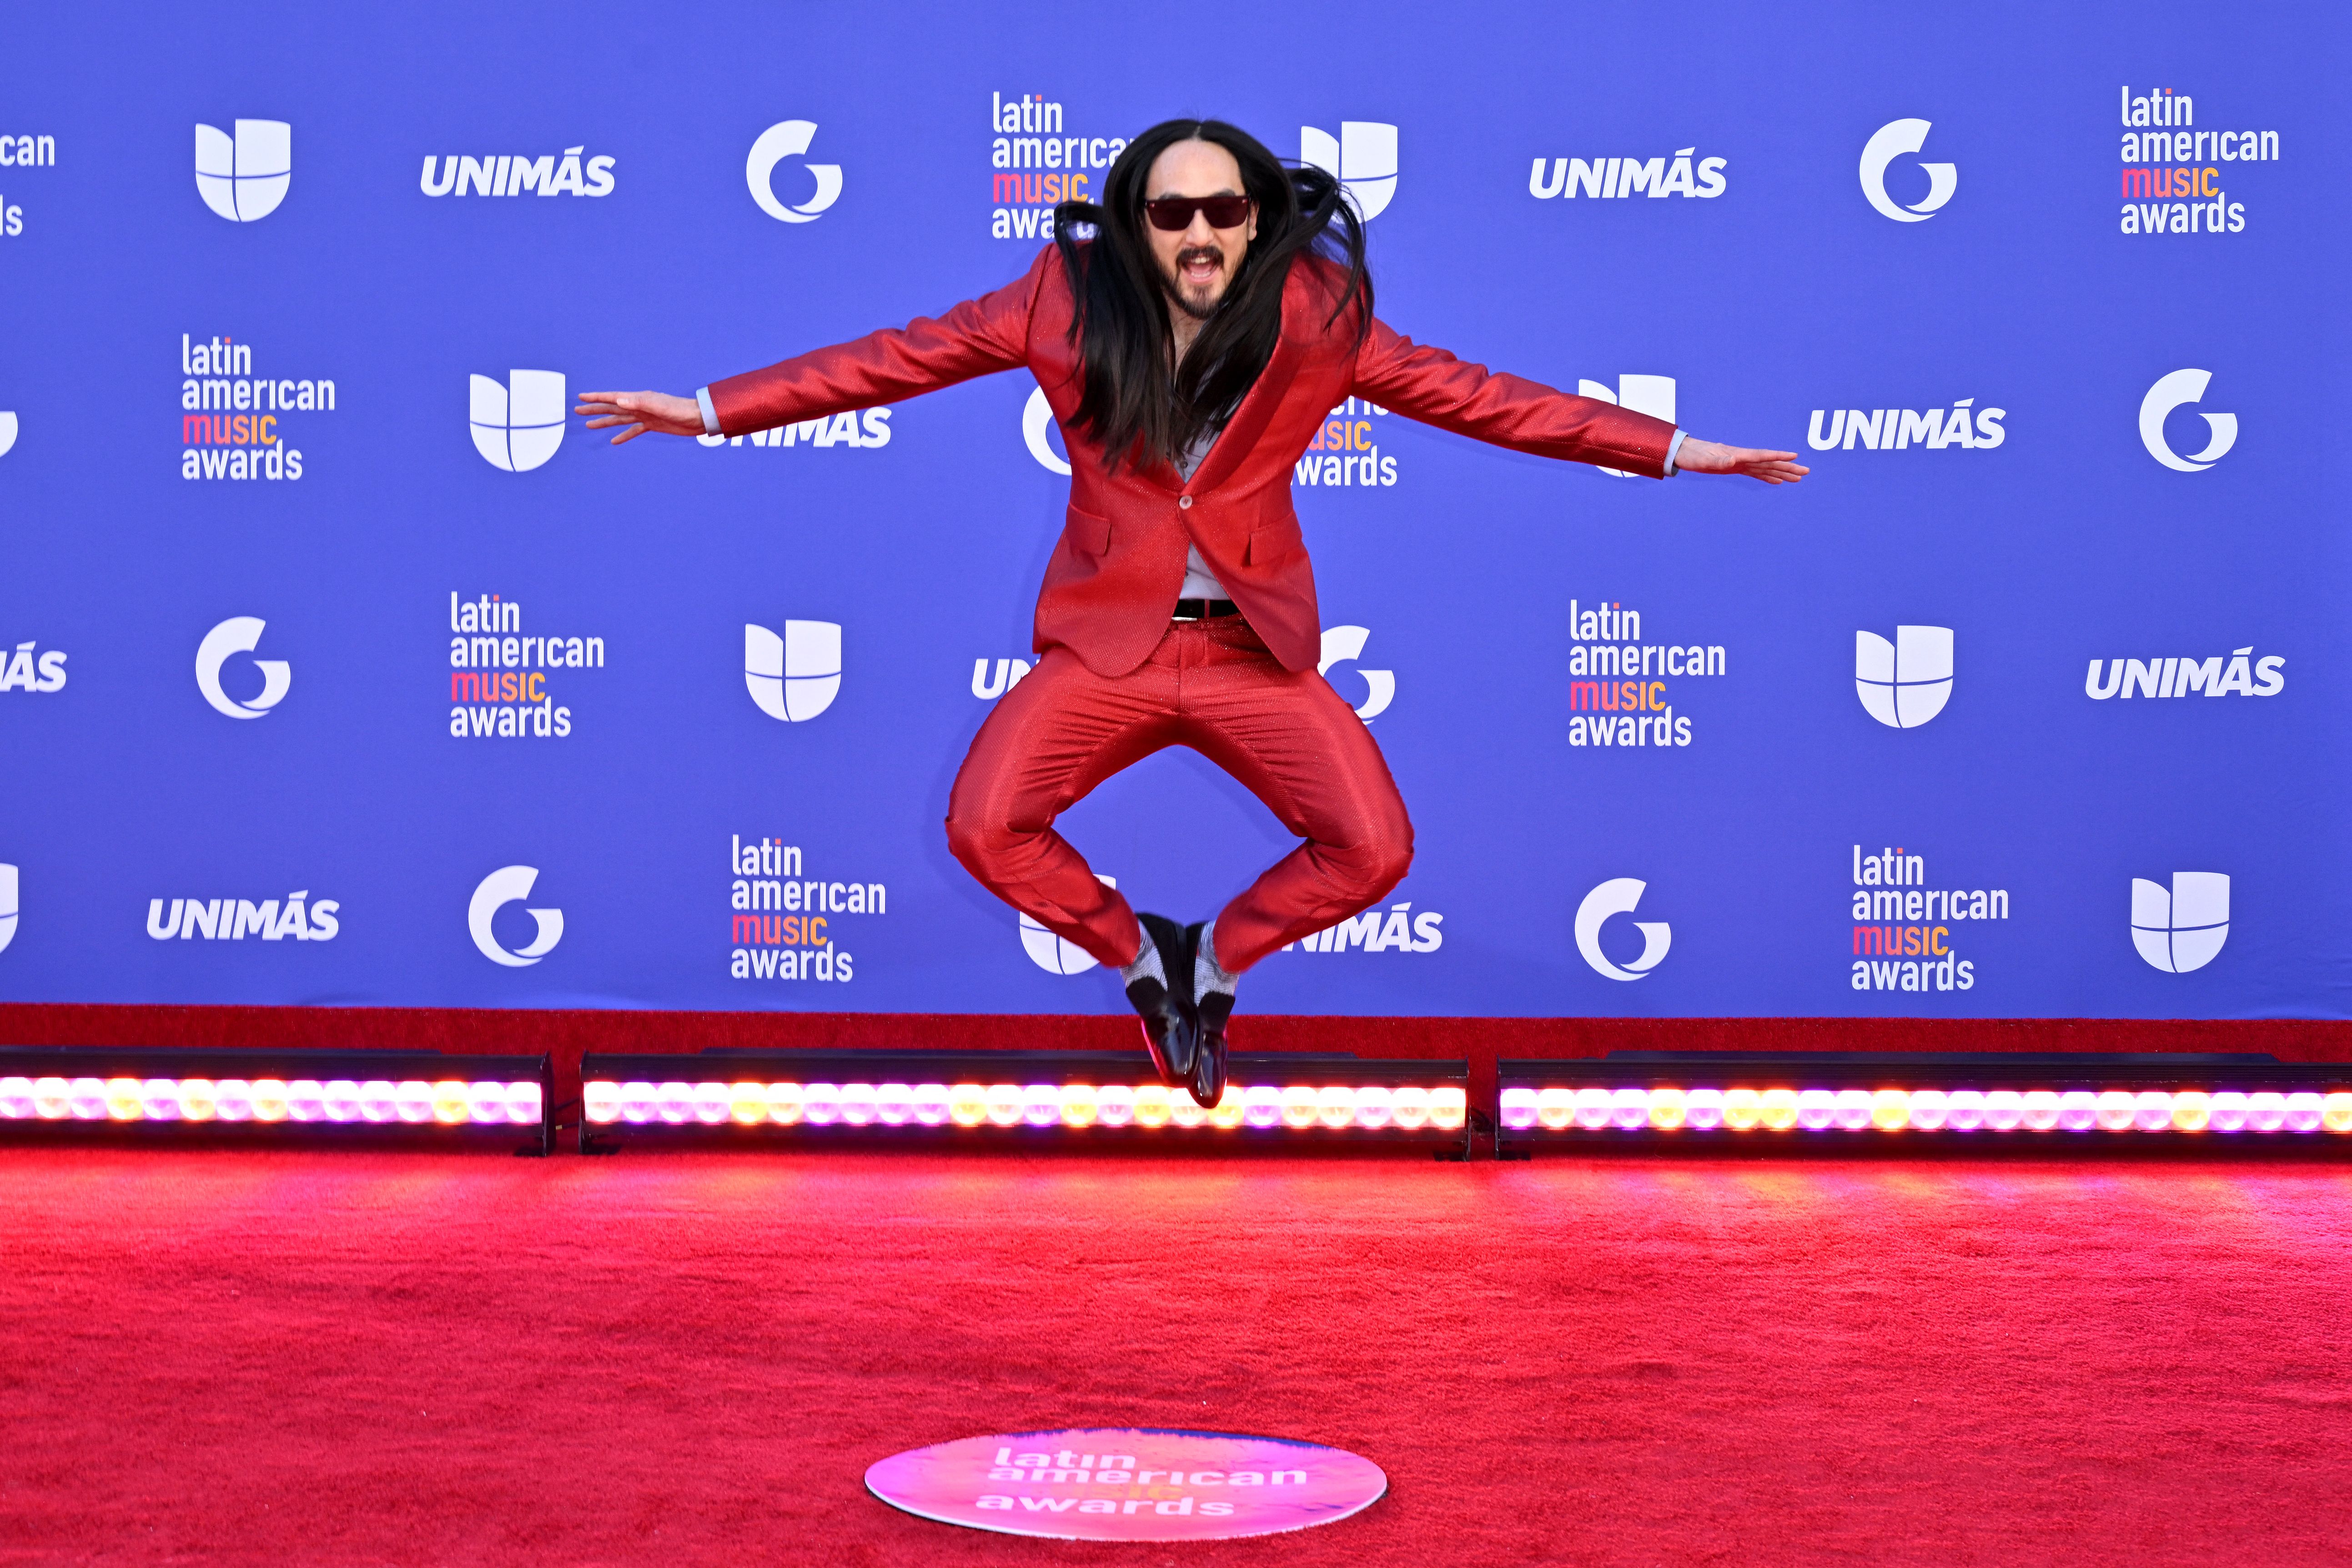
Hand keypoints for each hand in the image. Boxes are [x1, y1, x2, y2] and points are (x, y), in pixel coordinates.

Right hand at [574, 389, 705, 443]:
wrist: (698, 418)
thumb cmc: (681, 410)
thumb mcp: (659, 406)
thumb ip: (639, 403)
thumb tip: (619, 401)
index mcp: (638, 399)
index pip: (613, 398)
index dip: (596, 398)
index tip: (581, 397)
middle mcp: (639, 406)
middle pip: (612, 408)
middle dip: (595, 409)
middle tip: (577, 410)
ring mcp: (645, 416)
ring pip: (620, 419)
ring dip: (605, 422)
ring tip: (589, 424)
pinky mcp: (652, 425)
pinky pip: (634, 430)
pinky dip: (623, 435)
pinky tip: (613, 441)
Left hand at [1674, 438, 1807, 484]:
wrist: (1686, 453)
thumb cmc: (1695, 455)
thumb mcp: (1705, 460)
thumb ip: (1719, 461)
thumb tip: (1733, 461)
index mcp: (1738, 455)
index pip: (1763, 455)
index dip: (1778, 456)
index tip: (1795, 456)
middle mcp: (1743, 458)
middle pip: (1770, 463)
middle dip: (1788, 467)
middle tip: (1807, 472)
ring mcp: (1741, 463)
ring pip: (1767, 468)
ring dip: (1783, 473)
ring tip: (1799, 478)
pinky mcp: (1736, 468)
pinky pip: (1756, 473)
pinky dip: (1768, 477)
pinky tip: (1778, 482)